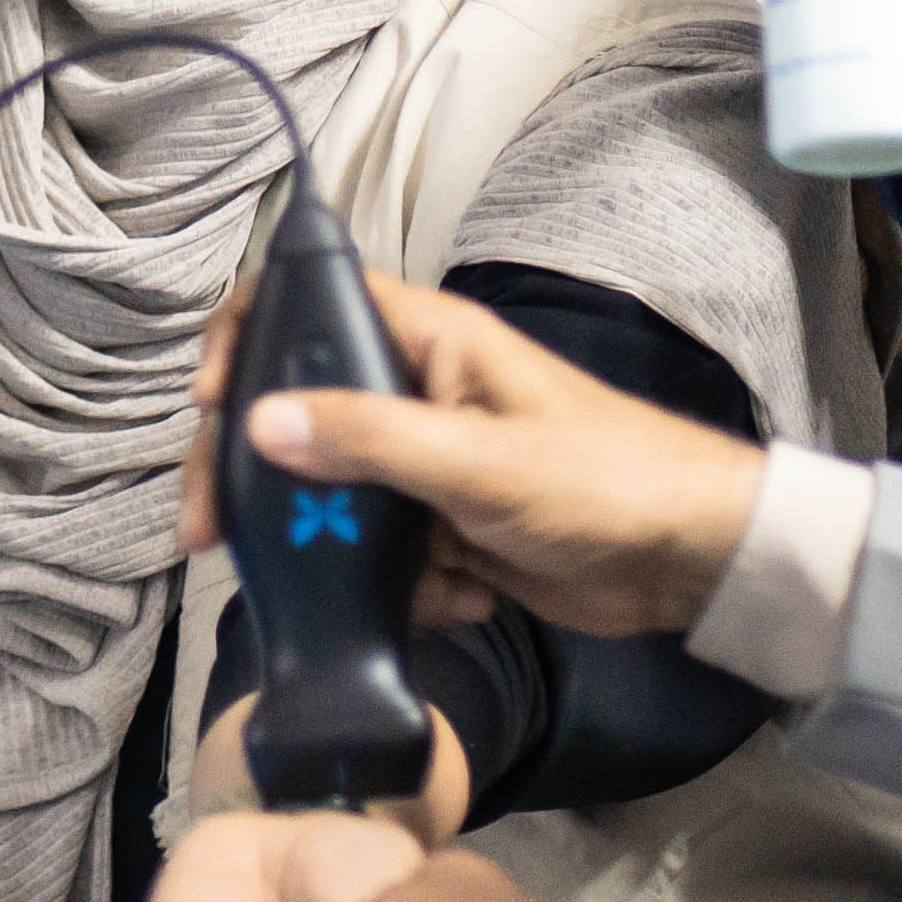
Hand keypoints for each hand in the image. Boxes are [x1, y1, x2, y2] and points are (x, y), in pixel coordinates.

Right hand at [189, 271, 764, 644]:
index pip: (312, 301)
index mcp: (430, 342)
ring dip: (339, 547)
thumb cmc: (604, 482)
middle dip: (262, 477)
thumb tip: (260, 422)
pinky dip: (410, 585)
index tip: (210, 403)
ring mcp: (431, 461)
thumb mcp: (478, 462)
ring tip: (363, 589)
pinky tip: (461, 599)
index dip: (247, 337)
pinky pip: (386, 552)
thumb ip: (368, 441)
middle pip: (300, 413)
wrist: (691, 562)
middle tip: (214, 533)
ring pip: (337, 495)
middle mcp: (420, 391)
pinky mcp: (448, 527)